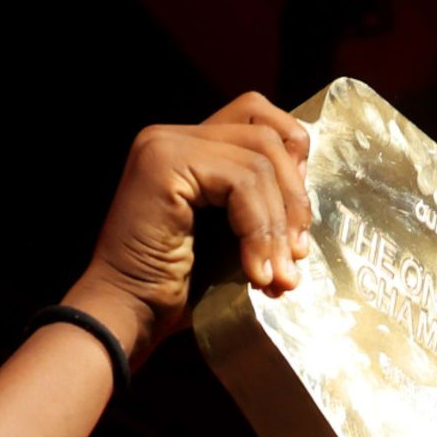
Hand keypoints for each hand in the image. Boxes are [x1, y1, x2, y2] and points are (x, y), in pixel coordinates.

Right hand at [73, 95, 315, 348]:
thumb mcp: (232, 238)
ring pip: (260, 158)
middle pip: (266, 134)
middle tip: (296, 254)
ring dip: (280, 223)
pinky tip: (257, 272)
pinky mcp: (164, 163)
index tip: (298, 226)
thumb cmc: (174, 289)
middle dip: (295, 196)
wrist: (128, 317)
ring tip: (279, 275)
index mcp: (188, 148)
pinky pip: (242, 181)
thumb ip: (260, 205)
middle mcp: (172, 136)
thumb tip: (307, 193)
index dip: (293, 165)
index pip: (258, 120)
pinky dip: (260, 229)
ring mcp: (165, 144)